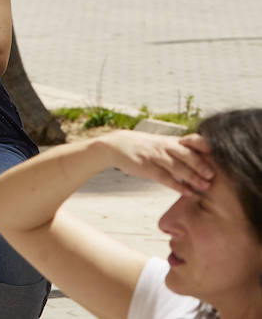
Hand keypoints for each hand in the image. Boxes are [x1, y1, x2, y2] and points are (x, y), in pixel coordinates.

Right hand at [97, 130, 213, 194]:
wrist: (114, 145)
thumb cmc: (141, 146)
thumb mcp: (159, 142)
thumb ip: (178, 149)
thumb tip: (201, 158)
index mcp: (169, 140)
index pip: (191, 141)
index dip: (204, 148)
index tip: (218, 156)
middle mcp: (163, 146)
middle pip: (186, 154)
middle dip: (201, 165)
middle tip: (213, 175)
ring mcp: (154, 156)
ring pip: (177, 167)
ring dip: (192, 177)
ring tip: (205, 187)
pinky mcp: (145, 167)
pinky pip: (164, 177)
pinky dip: (177, 185)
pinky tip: (187, 192)